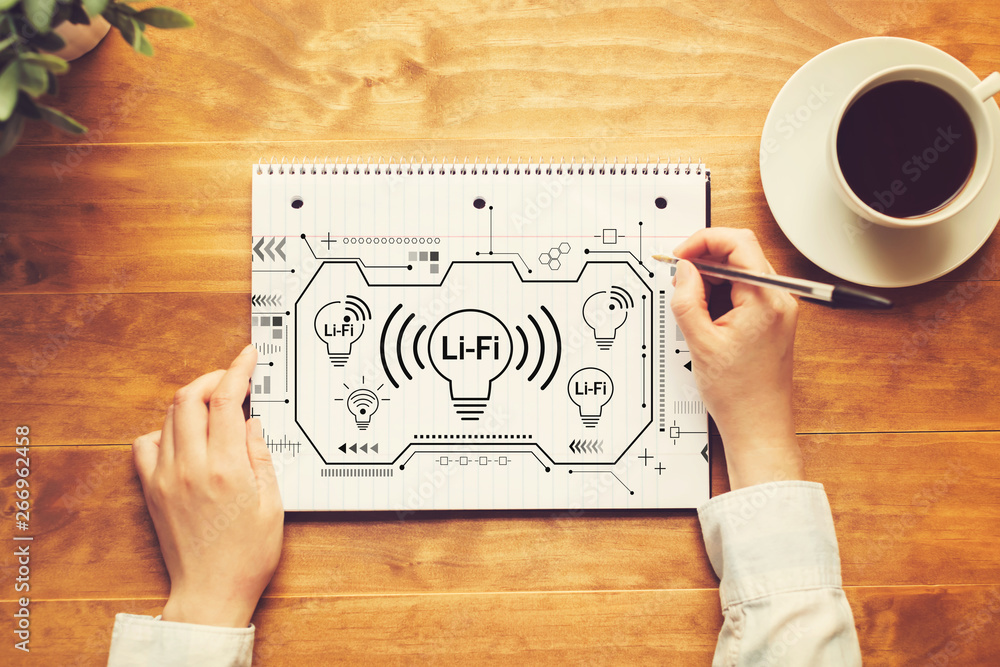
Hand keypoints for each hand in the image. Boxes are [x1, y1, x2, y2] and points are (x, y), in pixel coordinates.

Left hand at [132, 344, 283, 626]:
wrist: (211, 591)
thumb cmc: (248, 554)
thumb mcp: (272, 502)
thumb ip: (260, 455)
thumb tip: (251, 421)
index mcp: (226, 468)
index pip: (226, 400)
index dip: (237, 370)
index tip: (248, 356)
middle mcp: (190, 466)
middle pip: (190, 397)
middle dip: (212, 377)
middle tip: (232, 378)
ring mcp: (165, 477)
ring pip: (169, 416)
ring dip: (192, 400)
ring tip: (214, 407)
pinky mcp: (151, 490)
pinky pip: (145, 444)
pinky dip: (164, 430)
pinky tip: (184, 438)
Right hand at [670, 228, 803, 489]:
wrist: (758, 425)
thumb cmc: (738, 394)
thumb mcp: (700, 343)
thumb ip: (688, 299)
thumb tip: (683, 270)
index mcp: (765, 299)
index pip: (737, 243)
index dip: (703, 241)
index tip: (680, 256)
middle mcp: (779, 298)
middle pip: (741, 252)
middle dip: (706, 258)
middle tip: (679, 277)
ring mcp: (779, 308)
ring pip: (742, 270)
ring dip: (713, 276)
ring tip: (692, 302)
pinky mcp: (773, 318)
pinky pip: (746, 289)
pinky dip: (723, 292)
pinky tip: (706, 314)